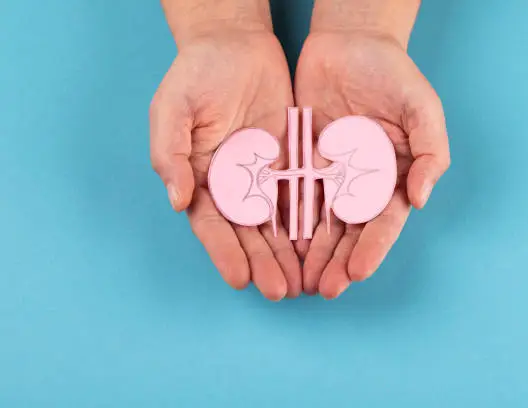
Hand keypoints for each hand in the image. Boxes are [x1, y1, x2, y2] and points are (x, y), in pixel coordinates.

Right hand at [150, 29, 300, 299]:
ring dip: (289, 253)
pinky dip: (310, 220)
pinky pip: (302, 194)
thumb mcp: (172, 110)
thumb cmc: (194, 75)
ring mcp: (262, 175)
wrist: (233, 45)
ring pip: (278, 222)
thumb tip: (177, 201)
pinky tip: (321, 244)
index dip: (224, 252)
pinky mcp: (290, 160)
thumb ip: (170, 155)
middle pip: (248, 233)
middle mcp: (232, 185)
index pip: (212, 225)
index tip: (239, 278)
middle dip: (263, 263)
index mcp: (200, 179)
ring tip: (303, 281)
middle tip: (280, 291)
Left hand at [294, 31, 449, 298]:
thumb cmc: (393, 74)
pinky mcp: (303, 160)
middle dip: (337, 262)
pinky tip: (278, 244)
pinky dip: (287, 219)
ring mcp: (331, 174)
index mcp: (393, 177)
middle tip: (323, 289)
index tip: (356, 272)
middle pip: (349, 231)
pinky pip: (293, 194)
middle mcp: (361, 183)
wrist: (350, 43)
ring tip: (299, 279)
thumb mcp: (423, 110)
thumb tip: (420, 200)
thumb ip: (431, 154)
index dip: (372, 249)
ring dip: (310, 252)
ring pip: (319, 221)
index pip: (383, 222)